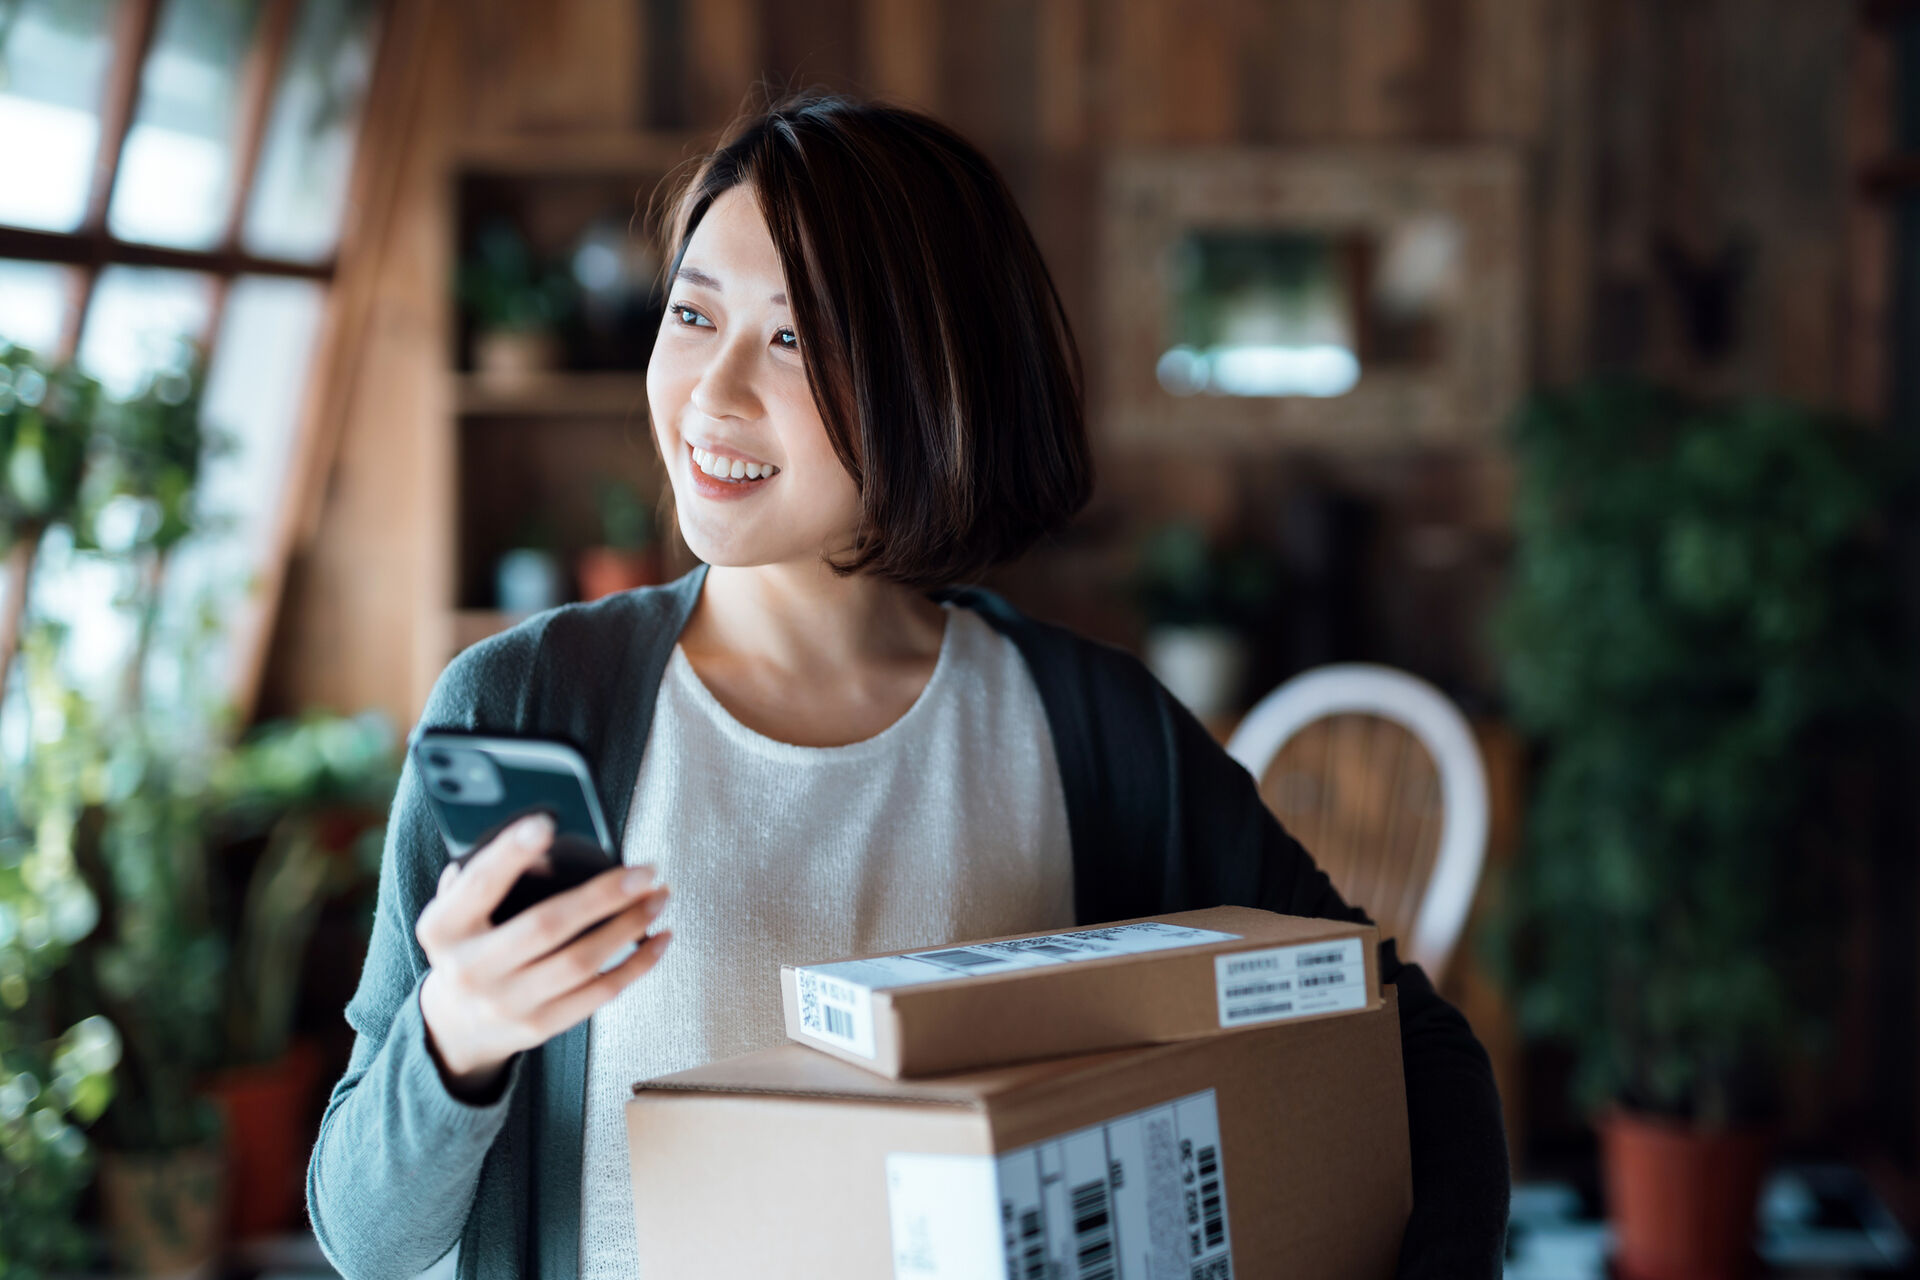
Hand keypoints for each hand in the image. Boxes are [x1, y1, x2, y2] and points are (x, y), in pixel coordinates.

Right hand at [415, 813, 671, 1100]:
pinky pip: (598, 994)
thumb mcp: (456, 912)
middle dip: (602, 895)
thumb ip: (484, 879)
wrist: (456, 1025)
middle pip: (546, 926)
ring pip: (580, 961)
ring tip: (658, 897)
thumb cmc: (469, 946)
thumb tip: (540, 844)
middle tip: (644, 871)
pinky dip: (636, 965)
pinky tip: (659, 939)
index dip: (510, 853)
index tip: (545, 822)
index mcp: (444, 928)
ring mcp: (506, 1002)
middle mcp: (471, 969)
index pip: (479, 884)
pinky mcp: (539, 1026)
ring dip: (629, 926)